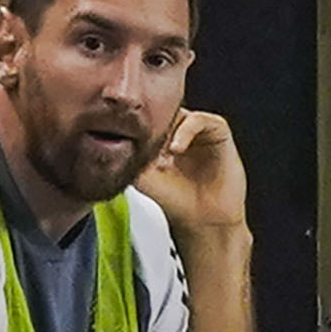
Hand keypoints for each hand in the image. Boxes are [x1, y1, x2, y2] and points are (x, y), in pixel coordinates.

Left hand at [134, 108, 248, 231]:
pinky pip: (199, 120)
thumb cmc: (176, 200)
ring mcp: (198, 128)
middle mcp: (179, 129)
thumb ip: (129, 156)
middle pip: (161, 112)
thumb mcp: (143, 177)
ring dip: (166, 127)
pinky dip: (185, 130)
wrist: (203, 219)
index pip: (144, 119)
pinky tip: (176, 149)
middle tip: (141, 140)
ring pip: (178, 113)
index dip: (134, 126)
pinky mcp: (217, 129)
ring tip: (159, 150)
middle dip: (150, 124)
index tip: (125, 139)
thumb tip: (112, 140)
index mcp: (160, 137)